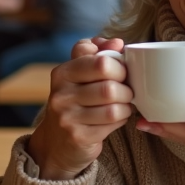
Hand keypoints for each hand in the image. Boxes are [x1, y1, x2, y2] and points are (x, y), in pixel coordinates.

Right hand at [27, 37, 132, 179]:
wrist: (57, 142)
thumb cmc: (76, 101)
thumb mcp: (80, 73)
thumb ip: (98, 53)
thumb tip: (117, 42)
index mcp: (62, 73)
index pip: (100, 61)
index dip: (119, 66)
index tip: (121, 73)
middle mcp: (61, 94)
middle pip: (109, 87)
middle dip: (126, 89)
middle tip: (127, 91)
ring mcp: (67, 117)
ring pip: (113, 108)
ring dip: (126, 106)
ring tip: (124, 105)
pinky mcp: (78, 137)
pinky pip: (112, 124)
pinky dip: (122, 119)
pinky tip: (117, 117)